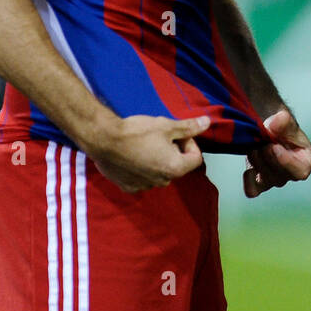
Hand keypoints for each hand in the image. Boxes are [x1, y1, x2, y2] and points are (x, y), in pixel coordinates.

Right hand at [89, 112, 207, 192]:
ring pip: (159, 172)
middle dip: (173, 151)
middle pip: (177, 165)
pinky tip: (132, 155)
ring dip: (158, 160)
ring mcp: (145, 186)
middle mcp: (162, 182)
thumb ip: (189, 127)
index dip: (189, 142)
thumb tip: (207, 122)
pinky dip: (142, 168)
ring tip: (144, 144)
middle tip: (159, 136)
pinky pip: (143, 178)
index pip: (195, 158)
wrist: (103, 139)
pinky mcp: (129, 187)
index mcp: (175, 168)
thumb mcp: (166, 125)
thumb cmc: (137, 131)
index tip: (176, 133)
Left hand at [243, 107, 310, 196]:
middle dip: (266, 157)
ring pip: (265, 181)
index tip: (273, 146)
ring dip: (256, 162)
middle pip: (279, 176)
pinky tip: (248, 168)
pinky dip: (248, 180)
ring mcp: (275, 180)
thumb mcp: (283, 118)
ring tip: (255, 145)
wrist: (264, 128)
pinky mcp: (260, 184)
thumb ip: (283, 120)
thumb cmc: (279, 125)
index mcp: (306, 160)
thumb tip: (275, 123)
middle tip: (260, 140)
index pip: (300, 171)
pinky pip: (253, 190)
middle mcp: (292, 174)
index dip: (285, 161)